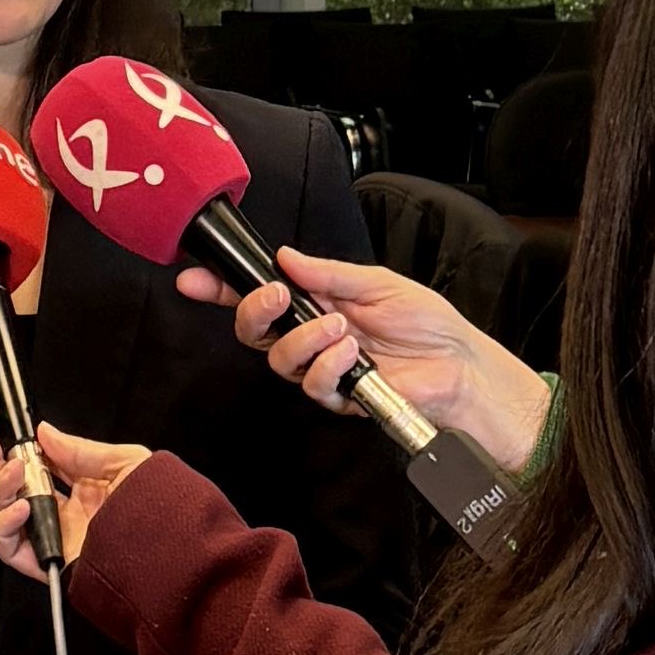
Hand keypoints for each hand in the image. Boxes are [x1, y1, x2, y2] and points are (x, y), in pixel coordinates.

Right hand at [0, 420, 150, 580]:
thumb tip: (44, 433)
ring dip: (0, 487)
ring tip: (12, 469)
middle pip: (15, 486)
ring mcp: (55, 537)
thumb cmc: (161, 512)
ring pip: (7, 514)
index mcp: (85, 490)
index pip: (39, 465)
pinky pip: (12, 548)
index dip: (16, 445)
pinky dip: (7, 525)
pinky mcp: (48, 562)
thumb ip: (81, 450)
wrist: (171, 556)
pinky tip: (20, 506)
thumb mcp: (126, 464)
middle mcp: (66, 513)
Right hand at [179, 245, 551, 469]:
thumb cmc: (425, 323)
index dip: (222, 288)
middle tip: (276, 296)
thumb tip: (284, 257)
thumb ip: (328, 273)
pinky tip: (353, 353)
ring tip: (340, 326)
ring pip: (277, 360)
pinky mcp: (339, 397)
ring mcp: (323, 369)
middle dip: (252, 311)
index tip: (194, 278)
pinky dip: (328, 364)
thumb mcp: (376, 283)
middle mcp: (312, 338)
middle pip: (253, 332)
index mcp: (317, 304)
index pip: (260, 297)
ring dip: (302, 339)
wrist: (460, 364)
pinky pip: (313, 384)